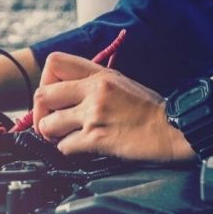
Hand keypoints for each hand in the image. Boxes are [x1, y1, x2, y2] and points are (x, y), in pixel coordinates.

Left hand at [33, 52, 195, 161]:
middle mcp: (94, 91)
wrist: (173, 129)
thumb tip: (67, 93)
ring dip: (51, 135)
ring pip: (48, 124)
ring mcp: (95, 114)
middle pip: (42, 95)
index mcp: (100, 74)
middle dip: (39, 114)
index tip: (52, 97)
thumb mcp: (121, 83)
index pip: (54, 63)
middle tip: (49, 123)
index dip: (45, 81)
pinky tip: (79, 149)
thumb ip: (94, 83)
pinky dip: (67, 150)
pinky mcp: (97, 138)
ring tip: (62, 138)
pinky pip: (65, 146)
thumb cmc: (150, 110)